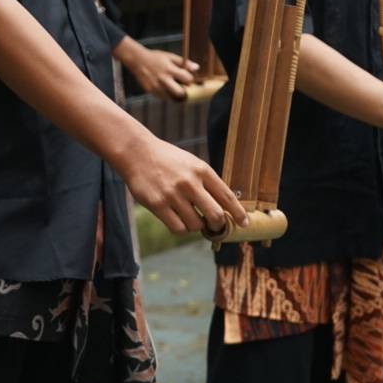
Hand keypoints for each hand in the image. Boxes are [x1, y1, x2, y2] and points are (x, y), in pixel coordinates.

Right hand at [111, 134, 244, 236]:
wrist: (137, 153)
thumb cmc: (168, 160)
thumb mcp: (191, 164)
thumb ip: (207, 183)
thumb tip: (224, 208)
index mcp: (201, 170)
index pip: (226, 196)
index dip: (238, 213)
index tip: (244, 223)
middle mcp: (189, 182)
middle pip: (215, 215)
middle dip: (218, 225)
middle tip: (215, 225)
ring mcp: (173, 195)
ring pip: (196, 225)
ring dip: (197, 226)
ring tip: (190, 217)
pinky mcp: (158, 205)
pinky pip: (179, 229)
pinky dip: (182, 228)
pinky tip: (179, 219)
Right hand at [114, 36, 196, 99]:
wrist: (137, 61)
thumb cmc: (156, 58)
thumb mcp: (170, 56)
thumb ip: (184, 63)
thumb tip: (197, 68)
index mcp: (169, 69)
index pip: (187, 79)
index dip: (190, 80)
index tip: (188, 78)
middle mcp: (163, 80)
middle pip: (180, 93)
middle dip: (185, 92)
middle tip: (183, 88)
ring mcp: (156, 87)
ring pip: (171, 98)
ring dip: (175, 95)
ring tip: (173, 87)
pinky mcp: (151, 91)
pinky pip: (163, 97)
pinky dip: (166, 94)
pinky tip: (164, 87)